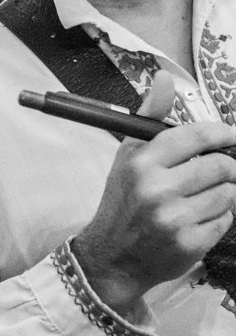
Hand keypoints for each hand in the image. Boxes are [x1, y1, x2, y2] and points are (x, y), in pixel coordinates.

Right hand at [73, 70, 235, 315]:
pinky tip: (196, 220)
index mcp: (141, 162)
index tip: (226, 138)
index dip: (221, 135)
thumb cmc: (122, 202)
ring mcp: (173, 218)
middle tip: (210, 175)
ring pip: (228, 193)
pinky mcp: (189, 243)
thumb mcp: (127, 157)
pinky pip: (226, 220)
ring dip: (220, 195)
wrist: (111, 257)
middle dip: (223, 169)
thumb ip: (150, 117)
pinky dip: (218, 218)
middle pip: (221, 166)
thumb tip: (165, 78)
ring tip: (197, 201)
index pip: (198, 136)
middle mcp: (155, 189)